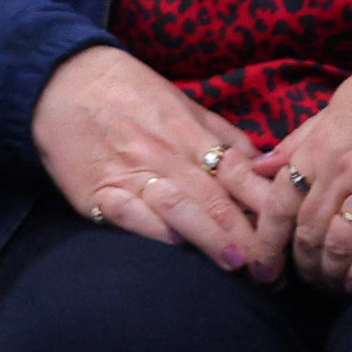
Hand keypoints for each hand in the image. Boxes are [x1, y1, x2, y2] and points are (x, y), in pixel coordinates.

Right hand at [30, 46, 274, 276]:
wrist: (63, 79)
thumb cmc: (129, 93)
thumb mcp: (182, 103)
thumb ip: (220, 137)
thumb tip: (261, 166)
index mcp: (191, 135)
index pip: (239, 173)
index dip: (266, 206)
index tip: (288, 235)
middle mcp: (166, 155)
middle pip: (215, 197)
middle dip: (247, 237)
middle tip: (272, 272)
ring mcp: (131, 173)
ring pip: (178, 206)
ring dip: (208, 236)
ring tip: (234, 264)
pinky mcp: (97, 191)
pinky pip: (127, 212)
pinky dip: (150, 228)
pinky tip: (171, 244)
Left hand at [249, 65, 351, 292]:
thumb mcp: (334, 107)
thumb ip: (298, 141)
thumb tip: (260, 167)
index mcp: (320, 147)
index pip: (280, 203)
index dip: (267, 241)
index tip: (263, 267)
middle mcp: (339, 172)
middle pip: (307, 231)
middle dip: (301, 262)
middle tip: (301, 278)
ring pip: (336, 246)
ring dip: (327, 272)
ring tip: (327, 283)